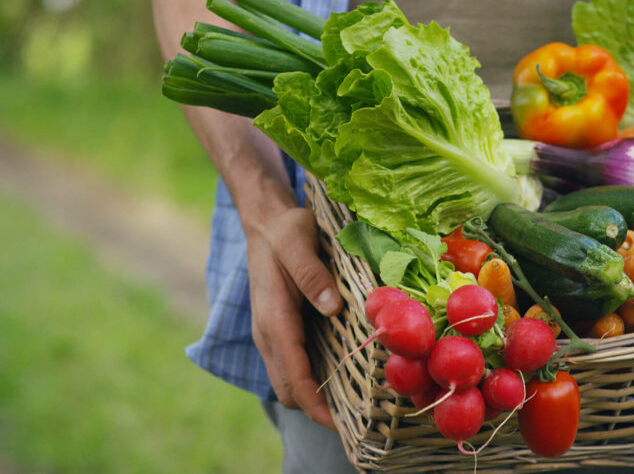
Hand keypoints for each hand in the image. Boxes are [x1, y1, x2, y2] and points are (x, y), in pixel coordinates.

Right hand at [247, 207, 342, 426]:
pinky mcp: (280, 329)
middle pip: (287, 388)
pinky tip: (339, 374)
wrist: (266, 222)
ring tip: (351, 402)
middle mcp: (268, 333)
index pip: (292, 373)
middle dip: (315, 408)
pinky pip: (292, 364)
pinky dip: (310, 378)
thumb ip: (311, 273)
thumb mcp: (298, 242)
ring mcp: (271, 333)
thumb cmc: (285, 231)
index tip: (337, 422)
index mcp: (273, 317)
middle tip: (355, 415)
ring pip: (288, 380)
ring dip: (313, 396)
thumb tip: (331, 307)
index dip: (313, 403)